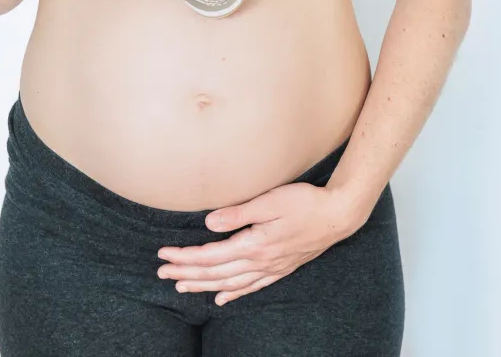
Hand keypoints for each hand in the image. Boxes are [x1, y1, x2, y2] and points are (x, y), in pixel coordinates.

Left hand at [155, 181, 362, 305]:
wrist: (338, 215)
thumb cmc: (305, 202)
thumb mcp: (269, 201)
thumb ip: (238, 214)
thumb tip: (208, 224)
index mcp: (253, 244)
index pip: (210, 256)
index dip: (184, 257)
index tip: (164, 255)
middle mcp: (260, 262)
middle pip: (215, 273)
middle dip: (186, 273)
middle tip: (162, 273)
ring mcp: (271, 268)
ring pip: (230, 283)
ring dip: (204, 286)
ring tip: (182, 287)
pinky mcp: (281, 269)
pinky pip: (252, 287)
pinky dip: (234, 294)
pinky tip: (222, 299)